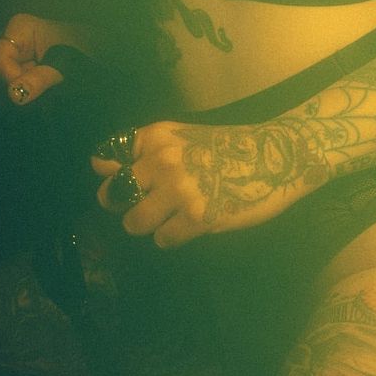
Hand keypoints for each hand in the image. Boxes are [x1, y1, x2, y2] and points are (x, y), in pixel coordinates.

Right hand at [0, 13, 90, 106]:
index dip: (8, 80)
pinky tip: (38, 103)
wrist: (99, 56)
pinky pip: (6, 94)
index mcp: (20, 29)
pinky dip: (20, 102)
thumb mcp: (65, 65)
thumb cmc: (84, 51)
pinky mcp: (16, 77)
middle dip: (7, 91)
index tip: (26, 93)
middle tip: (32, 99)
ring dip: (14, 99)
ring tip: (40, 101)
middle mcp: (10, 44)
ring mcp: (11, 61)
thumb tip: (15, 95)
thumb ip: (40, 79)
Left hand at [91, 118, 317, 248]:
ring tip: (169, 218)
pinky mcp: (198, 217)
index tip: (128, 184)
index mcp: (157, 137)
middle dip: (126, 205)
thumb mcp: (183, 136)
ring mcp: (180, 189)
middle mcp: (163, 160)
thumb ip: (144, 150)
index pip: (106, 160)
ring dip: (148, 225)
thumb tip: (99, 168)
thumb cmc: (228, 147)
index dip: (111, 177)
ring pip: (134, 222)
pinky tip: (191, 226)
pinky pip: (163, 239)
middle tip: (150, 205)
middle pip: (112, 196)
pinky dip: (173, 237)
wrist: (276, 156)